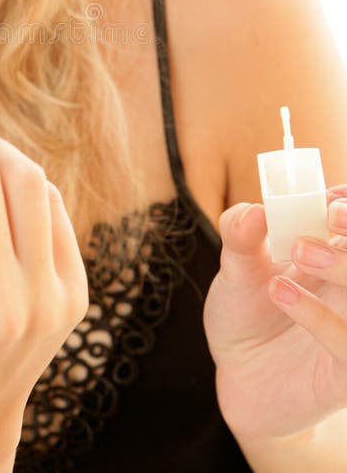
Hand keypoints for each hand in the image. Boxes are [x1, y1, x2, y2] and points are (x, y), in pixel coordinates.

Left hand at [203, 185, 346, 440]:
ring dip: (345, 267)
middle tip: (330, 216)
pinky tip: (282, 293)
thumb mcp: (236, 268)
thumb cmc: (247, 313)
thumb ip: (240, 234)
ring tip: (297, 251)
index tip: (333, 197)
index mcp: (337, 254)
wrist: (238, 376)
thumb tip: (254, 210)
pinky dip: (322, 317)